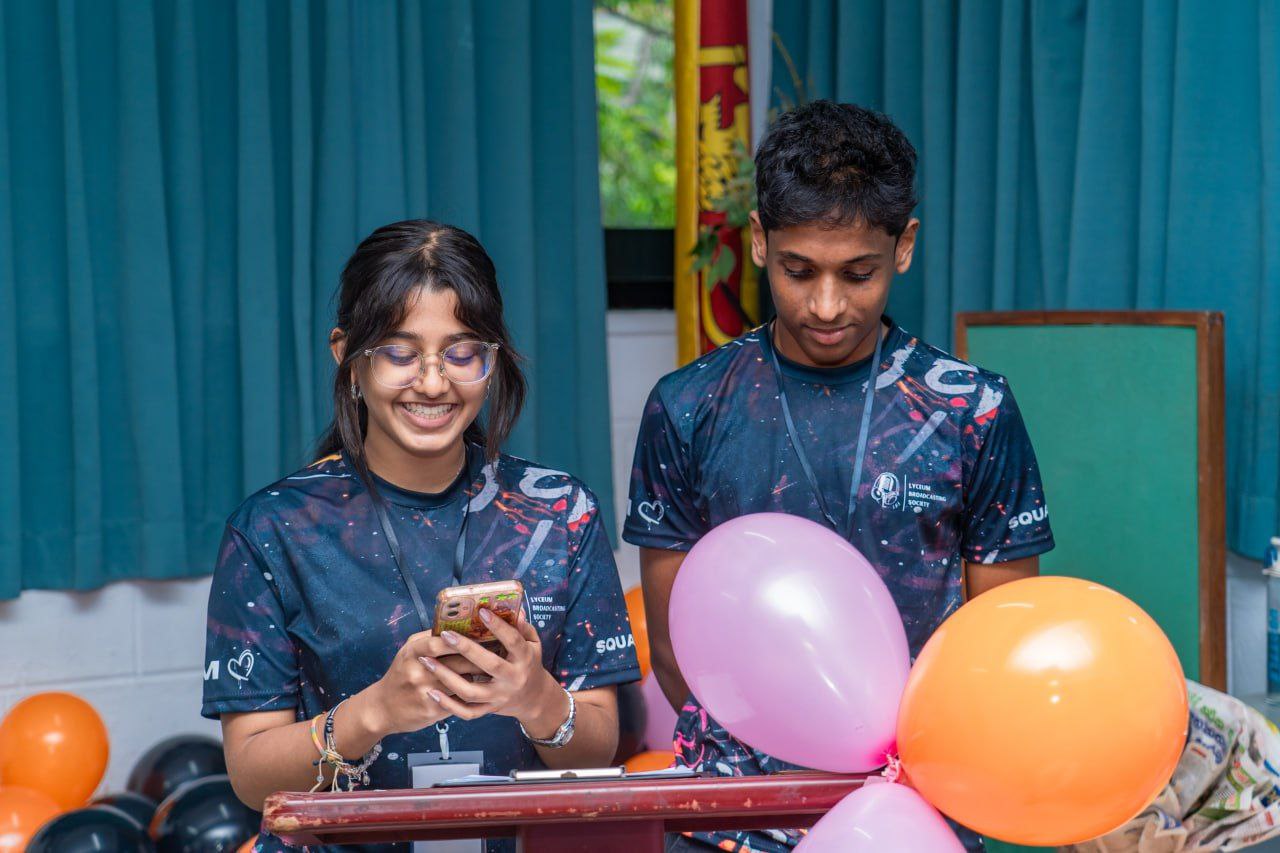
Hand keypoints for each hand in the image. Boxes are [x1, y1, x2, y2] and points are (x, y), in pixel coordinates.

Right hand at [360, 631, 487, 735]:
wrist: (383, 708)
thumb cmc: (401, 673)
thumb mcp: (408, 651)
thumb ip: (430, 638)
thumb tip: (458, 624)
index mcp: (412, 653)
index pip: (439, 643)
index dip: (462, 639)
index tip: (482, 634)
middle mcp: (418, 672)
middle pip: (457, 663)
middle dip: (480, 658)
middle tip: (500, 651)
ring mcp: (425, 693)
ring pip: (461, 682)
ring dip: (479, 676)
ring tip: (497, 668)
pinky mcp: (431, 711)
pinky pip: (458, 701)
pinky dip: (472, 693)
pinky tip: (484, 688)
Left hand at [423, 610, 567, 734]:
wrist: (534, 699)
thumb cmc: (529, 663)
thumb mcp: (533, 644)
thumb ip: (523, 628)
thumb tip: (516, 610)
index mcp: (525, 659)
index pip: (513, 641)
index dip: (498, 627)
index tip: (481, 611)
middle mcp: (513, 679)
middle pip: (489, 664)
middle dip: (466, 649)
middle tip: (445, 635)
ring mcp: (499, 697)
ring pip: (471, 692)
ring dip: (447, 677)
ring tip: (427, 661)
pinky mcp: (489, 709)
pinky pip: (467, 712)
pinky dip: (448, 705)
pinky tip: (431, 692)